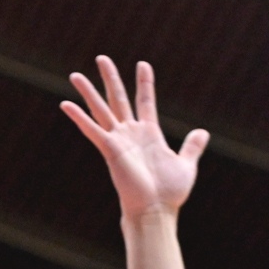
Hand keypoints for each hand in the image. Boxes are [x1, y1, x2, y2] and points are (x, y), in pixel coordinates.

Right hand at [62, 56, 209, 217]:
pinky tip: (65, 103)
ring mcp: (118, 140)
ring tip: (76, 75)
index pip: (145, 101)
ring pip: (101, 109)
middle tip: (102, 58)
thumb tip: (202, 132)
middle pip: (118, 99)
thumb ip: (192, 147)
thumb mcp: (185, 164)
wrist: (156, 210)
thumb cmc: (169, 192)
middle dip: (110, 78)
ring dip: (88, 92)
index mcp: (149, 134)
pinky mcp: (110, 149)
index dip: (144, 83)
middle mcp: (130, 134)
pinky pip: (92, 129)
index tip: (143, 64)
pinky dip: (79, 117)